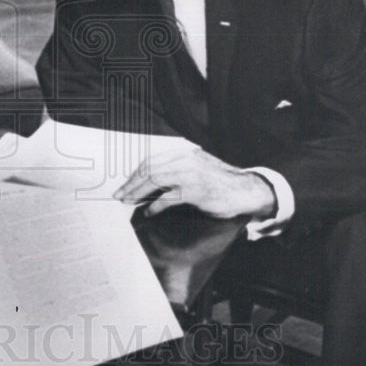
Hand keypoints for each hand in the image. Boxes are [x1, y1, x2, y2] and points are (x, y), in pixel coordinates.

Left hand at [114, 146, 274, 218]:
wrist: (245, 190)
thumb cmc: (220, 182)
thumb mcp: (196, 168)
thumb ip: (176, 171)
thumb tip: (150, 183)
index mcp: (183, 152)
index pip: (151, 161)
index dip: (135, 173)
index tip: (125, 184)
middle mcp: (185, 159)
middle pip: (149, 170)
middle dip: (131, 183)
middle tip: (120, 195)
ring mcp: (190, 174)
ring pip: (155, 181)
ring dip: (138, 193)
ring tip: (129, 202)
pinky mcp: (195, 191)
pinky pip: (168, 198)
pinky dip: (155, 206)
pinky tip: (149, 212)